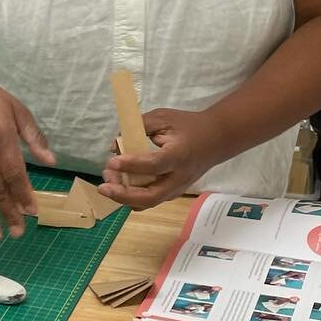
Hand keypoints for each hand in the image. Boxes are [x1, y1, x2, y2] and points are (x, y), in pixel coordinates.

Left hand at [99, 107, 228, 209]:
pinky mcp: (174, 192)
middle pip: (150, 196)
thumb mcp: (163, 118)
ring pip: (149, 202)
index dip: (131, 165)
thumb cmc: (188, 126)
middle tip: (102, 186)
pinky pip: (151, 200)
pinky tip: (118, 186)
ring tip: (107, 183)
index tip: (112, 161)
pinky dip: (132, 197)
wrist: (217, 138)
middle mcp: (179, 177)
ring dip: (124, 196)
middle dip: (123, 195)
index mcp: (179, 155)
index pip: (153, 165)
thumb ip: (137, 128)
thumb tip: (114, 146)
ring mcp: (178, 188)